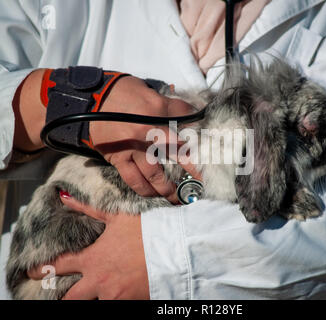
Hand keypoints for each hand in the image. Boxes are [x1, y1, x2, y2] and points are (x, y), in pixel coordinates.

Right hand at [13, 70, 200, 200]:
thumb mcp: (150, 91)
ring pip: (155, 174)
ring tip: (179, 197)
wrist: (88, 100)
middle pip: (178, 154)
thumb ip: (172, 104)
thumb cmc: (121, 92)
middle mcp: (149, 133)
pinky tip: (153, 196)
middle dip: (193, 170)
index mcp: (158, 112)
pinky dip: (144, 190)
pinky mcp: (118, 159)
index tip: (212, 153)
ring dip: (168, 188)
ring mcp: (133, 149)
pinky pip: (133, 179)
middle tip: (203, 184)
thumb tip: (193, 111)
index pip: (187, 126)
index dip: (201, 139)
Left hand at [28, 193, 149, 299]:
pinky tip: (118, 292)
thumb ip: (89, 209)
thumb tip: (64, 197)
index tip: (32, 271)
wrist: (175, 250)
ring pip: (91, 304)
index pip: (59, 266)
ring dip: (91, 298)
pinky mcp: (129, 303)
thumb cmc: (147, 231)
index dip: (42, 269)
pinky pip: (113, 305)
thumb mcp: (118, 217)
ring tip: (97, 291)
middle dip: (64, 297)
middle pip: (70, 298)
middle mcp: (99, 281)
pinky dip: (112, 298)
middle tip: (62, 295)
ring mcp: (114, 296)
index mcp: (93, 259)